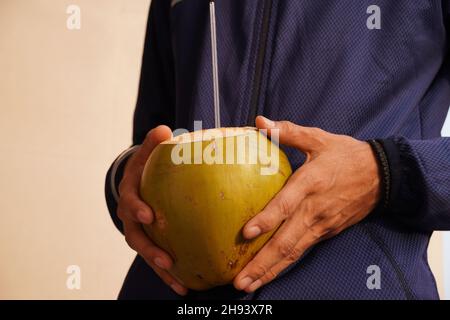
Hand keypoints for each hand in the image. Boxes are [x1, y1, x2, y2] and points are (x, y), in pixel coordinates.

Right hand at [117, 125, 187, 295]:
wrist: (138, 182)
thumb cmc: (146, 167)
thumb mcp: (147, 152)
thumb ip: (153, 142)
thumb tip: (164, 129)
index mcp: (131, 194)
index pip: (130, 201)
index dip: (136, 209)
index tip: (149, 215)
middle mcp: (132, 217)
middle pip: (136, 237)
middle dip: (150, 250)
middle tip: (166, 260)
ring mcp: (140, 232)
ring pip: (147, 254)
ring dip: (161, 269)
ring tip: (180, 282)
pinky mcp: (152, 241)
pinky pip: (159, 259)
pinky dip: (170, 274)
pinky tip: (186, 285)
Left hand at [234, 116, 380, 292]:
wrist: (383, 176)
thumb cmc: (346, 155)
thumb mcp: (319, 138)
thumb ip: (287, 131)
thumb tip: (258, 122)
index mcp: (310, 183)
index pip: (286, 205)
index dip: (267, 219)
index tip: (246, 232)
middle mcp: (314, 209)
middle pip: (286, 242)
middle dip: (262, 263)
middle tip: (240, 281)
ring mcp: (321, 225)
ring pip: (292, 253)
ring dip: (269, 271)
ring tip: (248, 285)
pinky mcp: (325, 232)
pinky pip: (301, 251)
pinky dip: (283, 265)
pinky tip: (268, 274)